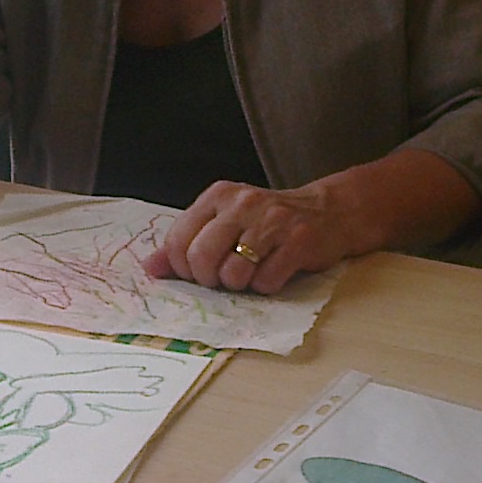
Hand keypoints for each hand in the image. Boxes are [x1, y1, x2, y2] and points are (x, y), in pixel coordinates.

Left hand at [140, 150, 481, 293]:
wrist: (332, 211)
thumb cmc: (270, 224)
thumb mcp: (225, 223)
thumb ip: (186, 243)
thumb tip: (149, 269)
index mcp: (218, 196)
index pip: (180, 242)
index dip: (186, 269)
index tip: (203, 271)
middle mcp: (243, 203)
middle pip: (201, 260)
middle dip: (210, 281)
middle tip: (227, 277)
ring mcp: (272, 221)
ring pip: (233, 274)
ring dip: (241, 285)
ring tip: (254, 272)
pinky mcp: (298, 241)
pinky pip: (266, 281)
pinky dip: (268, 286)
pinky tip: (277, 271)